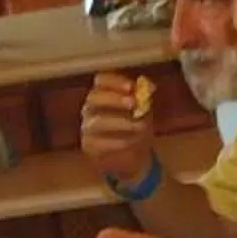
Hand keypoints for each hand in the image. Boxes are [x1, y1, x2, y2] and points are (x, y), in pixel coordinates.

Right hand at [77, 71, 160, 189]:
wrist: (134, 157)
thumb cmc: (136, 127)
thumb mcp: (144, 110)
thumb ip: (145, 97)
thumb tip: (149, 86)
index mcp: (103, 93)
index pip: (101, 80)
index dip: (114, 81)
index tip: (131, 87)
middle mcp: (90, 108)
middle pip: (94, 97)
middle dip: (113, 99)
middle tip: (133, 103)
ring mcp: (87, 127)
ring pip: (97, 121)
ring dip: (121, 123)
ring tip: (139, 127)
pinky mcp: (88, 146)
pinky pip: (100, 142)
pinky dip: (118, 142)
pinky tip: (131, 142)